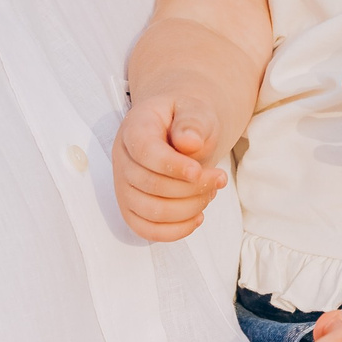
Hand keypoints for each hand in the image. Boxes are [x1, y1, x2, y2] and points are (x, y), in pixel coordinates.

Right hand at [113, 90, 229, 240]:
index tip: (199, 171)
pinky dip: (176, 230)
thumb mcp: (196, 111)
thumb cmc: (187, 121)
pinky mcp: (131, 209)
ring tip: (210, 193)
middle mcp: (122, 159)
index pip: (145, 152)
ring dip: (188, 208)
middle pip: (150, 185)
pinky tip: (198, 216)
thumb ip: (193, 122)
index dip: (172, 166)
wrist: (182, 131)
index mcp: (135, 128)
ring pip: (151, 211)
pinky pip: (147, 230)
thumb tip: (190, 142)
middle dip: (192, 188)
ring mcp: (123, 187)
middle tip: (219, 178)